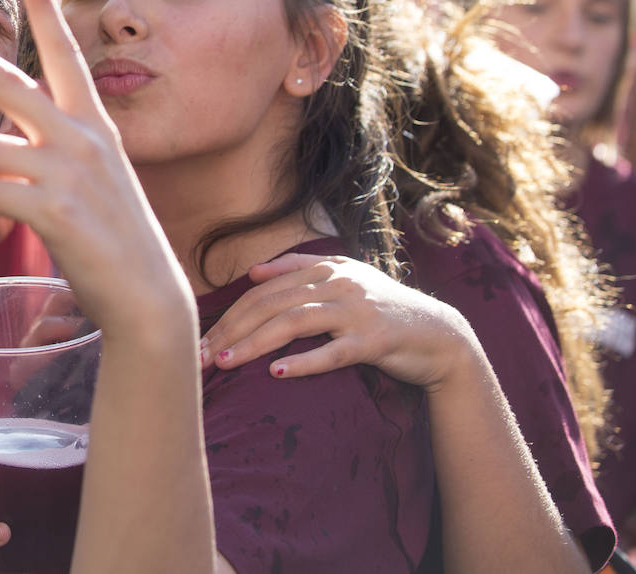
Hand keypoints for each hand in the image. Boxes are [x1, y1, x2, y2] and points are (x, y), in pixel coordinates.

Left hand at [0, 0, 190, 338]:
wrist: (145, 295)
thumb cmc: (106, 242)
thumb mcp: (67, 192)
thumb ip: (18, 170)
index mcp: (93, 124)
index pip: (66, 55)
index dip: (48, 9)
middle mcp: (83, 135)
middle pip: (6, 80)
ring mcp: (70, 168)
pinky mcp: (54, 205)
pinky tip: (1, 236)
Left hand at [198, 253, 472, 392]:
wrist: (440, 334)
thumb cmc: (382, 310)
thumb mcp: (343, 279)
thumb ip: (298, 270)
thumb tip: (252, 272)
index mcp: (325, 268)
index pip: (263, 291)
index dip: (229, 315)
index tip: (201, 340)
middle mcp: (338, 283)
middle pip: (271, 305)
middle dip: (231, 330)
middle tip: (202, 356)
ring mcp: (357, 310)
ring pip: (295, 323)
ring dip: (255, 343)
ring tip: (226, 362)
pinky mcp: (375, 339)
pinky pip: (334, 351)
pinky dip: (305, 361)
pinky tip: (279, 373)